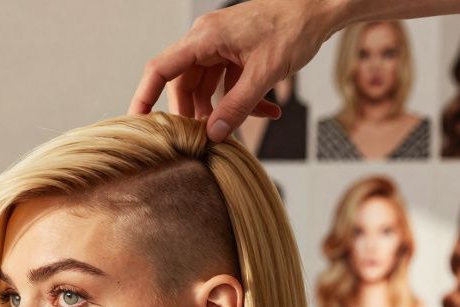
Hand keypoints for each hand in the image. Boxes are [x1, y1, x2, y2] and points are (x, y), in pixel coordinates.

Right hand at [129, 0, 343, 141]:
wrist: (321, 8)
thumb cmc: (294, 28)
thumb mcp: (264, 73)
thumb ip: (236, 107)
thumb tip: (213, 136)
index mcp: (204, 37)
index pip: (160, 70)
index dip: (144, 97)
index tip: (137, 124)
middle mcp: (206, 39)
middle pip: (183, 83)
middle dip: (192, 113)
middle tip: (201, 140)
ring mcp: (221, 45)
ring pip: (206, 86)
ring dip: (221, 110)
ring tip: (240, 130)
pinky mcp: (237, 51)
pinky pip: (228, 81)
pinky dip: (242, 99)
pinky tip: (268, 111)